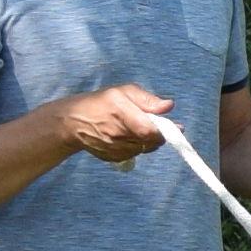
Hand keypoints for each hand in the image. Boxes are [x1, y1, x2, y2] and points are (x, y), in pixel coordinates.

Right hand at [54, 83, 175, 161]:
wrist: (73, 123)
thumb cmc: (101, 103)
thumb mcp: (123, 92)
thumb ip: (147, 99)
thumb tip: (169, 106)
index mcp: (122, 114)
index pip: (150, 131)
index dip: (165, 130)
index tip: (177, 126)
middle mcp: (119, 135)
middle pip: (151, 141)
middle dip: (159, 133)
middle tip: (155, 123)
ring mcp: (116, 150)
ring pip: (145, 148)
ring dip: (148, 140)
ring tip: (136, 127)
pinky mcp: (115, 158)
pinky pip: (135, 153)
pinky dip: (138, 146)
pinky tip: (128, 136)